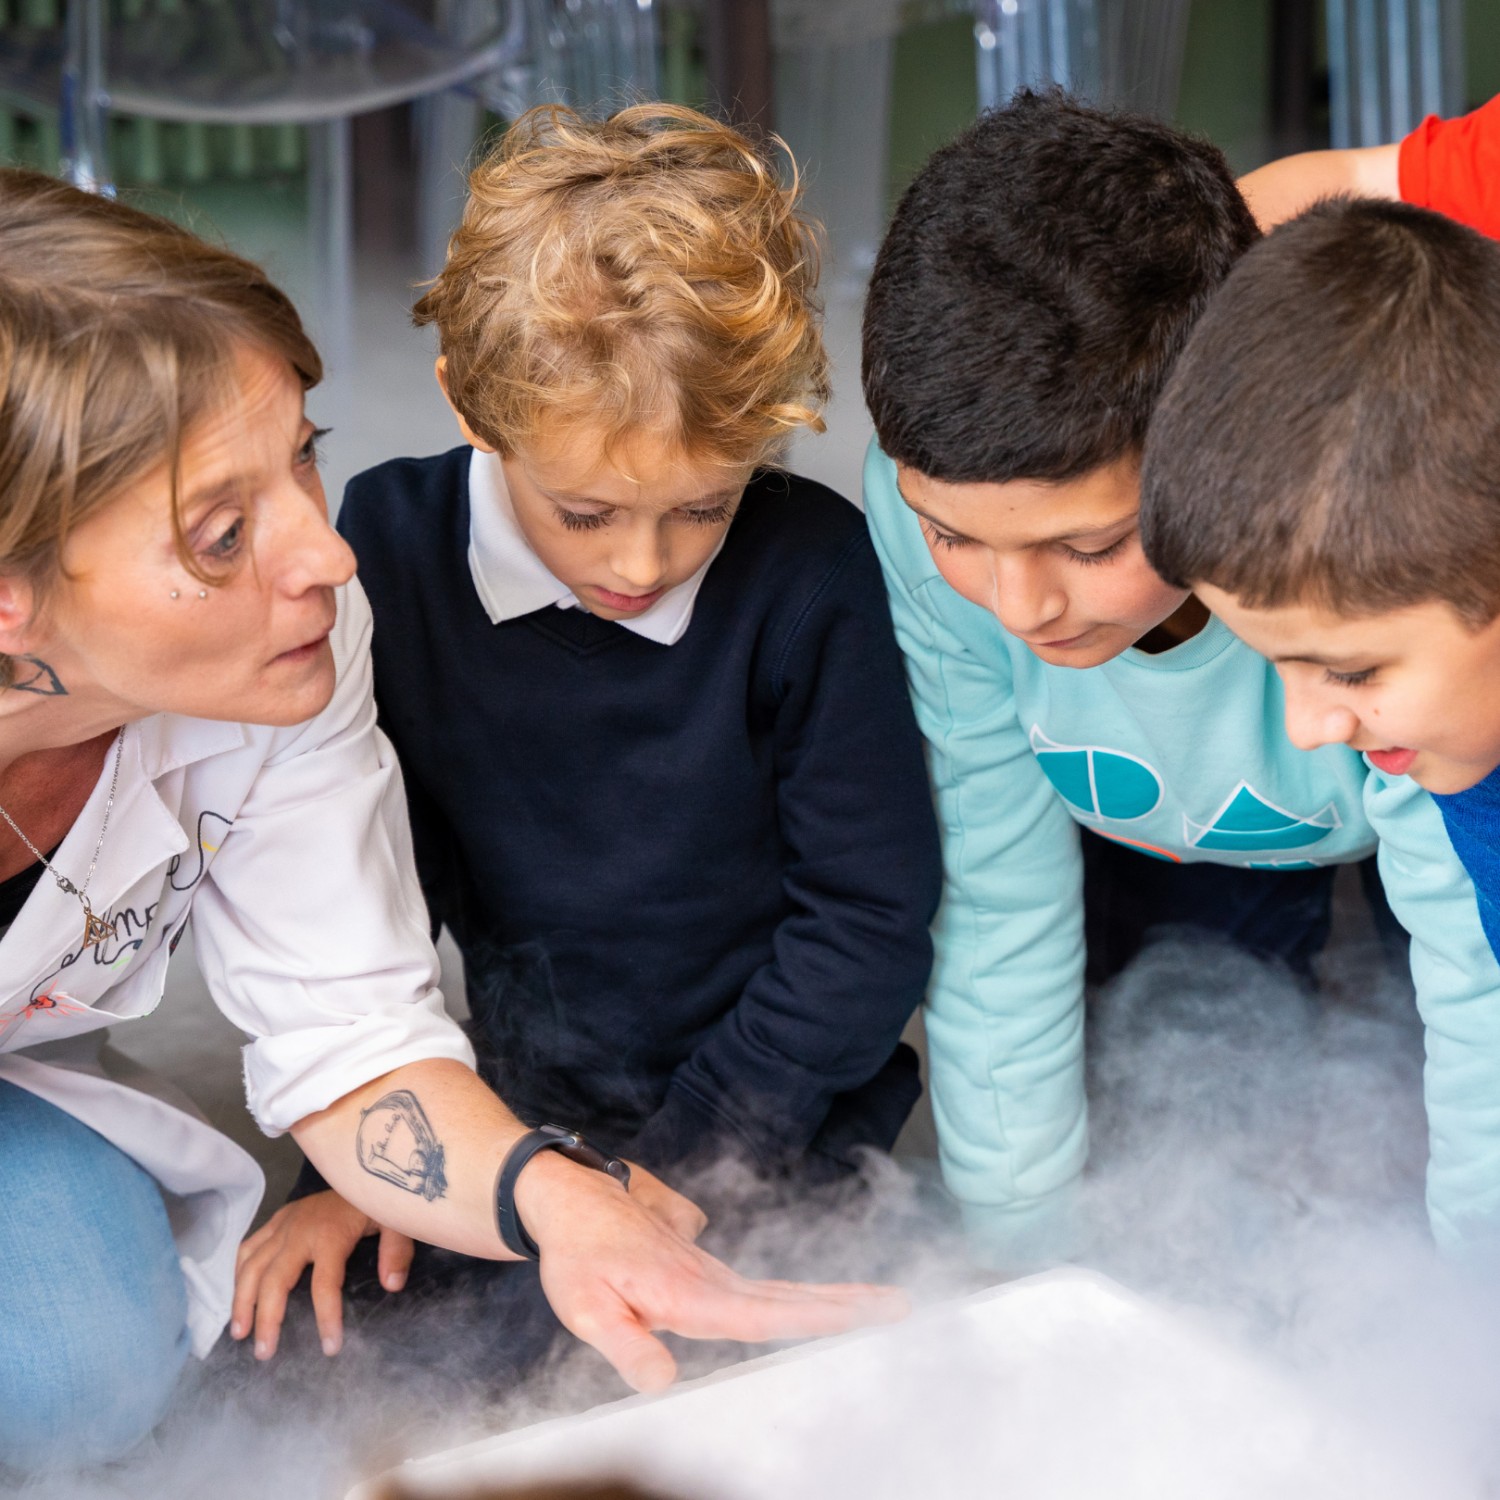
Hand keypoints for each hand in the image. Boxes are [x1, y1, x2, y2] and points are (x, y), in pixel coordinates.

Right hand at [231, 1190, 415, 1360]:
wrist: (363, 1168)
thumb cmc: (378, 1200)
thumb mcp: (397, 1221)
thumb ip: (397, 1251)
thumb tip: (392, 1285)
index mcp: (330, 1234)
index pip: (324, 1283)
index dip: (326, 1317)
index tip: (330, 1347)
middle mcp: (299, 1230)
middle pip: (274, 1279)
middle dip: (267, 1318)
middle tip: (265, 1352)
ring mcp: (284, 1224)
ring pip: (251, 1265)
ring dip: (242, 1300)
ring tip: (239, 1333)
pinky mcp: (277, 1219)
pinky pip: (249, 1246)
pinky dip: (238, 1271)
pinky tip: (238, 1295)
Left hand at [517, 1155, 908, 1393]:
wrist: (566, 1199)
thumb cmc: (576, 1256)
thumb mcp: (586, 1310)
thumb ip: (627, 1345)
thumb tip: (664, 1381)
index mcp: (689, 1294)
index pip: (764, 1314)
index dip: (818, 1315)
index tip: (867, 1312)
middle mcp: (708, 1278)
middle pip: (787, 1296)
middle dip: (846, 1302)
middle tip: (900, 1305)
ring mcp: (707, 1267)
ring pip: (776, 1289)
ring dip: (829, 1297)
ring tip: (875, 1304)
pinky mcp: (700, 1263)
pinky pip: (755, 1283)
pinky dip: (793, 1293)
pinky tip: (819, 1300)